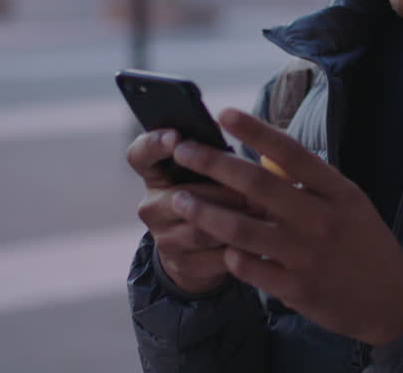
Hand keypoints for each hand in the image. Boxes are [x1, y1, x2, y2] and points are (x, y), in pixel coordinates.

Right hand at [126, 129, 247, 295]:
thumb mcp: (207, 174)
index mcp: (154, 175)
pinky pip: (214, 256)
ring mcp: (163, 238)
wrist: (200, 251)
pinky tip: (256, 241)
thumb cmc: (212, 197)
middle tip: (254, 191)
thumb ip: (213, 160)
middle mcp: (150, 207)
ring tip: (262, 214)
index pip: (140, 154)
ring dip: (234, 221)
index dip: (155, 144)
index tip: (177, 138)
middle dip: (222, 193)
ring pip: (201, 229)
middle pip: (184, 195)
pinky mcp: (181, 264)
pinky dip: (238, 249)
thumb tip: (237, 159)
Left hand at [170, 108, 402, 346]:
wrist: (394, 301)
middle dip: (213, 164)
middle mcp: (321, 220)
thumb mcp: (351, 203)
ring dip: (205, 211)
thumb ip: (313, 181)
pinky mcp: (295, 289)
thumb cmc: (367, 244)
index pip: (290, 151)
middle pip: (256, 184)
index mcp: (337, 191)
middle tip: (182, 151)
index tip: (224, 113)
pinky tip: (220, 246)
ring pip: (241, 229)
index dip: (255, 130)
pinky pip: (248, 266)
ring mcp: (306, 256)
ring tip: (180, 200)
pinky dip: (229, 254)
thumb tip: (267, 154)